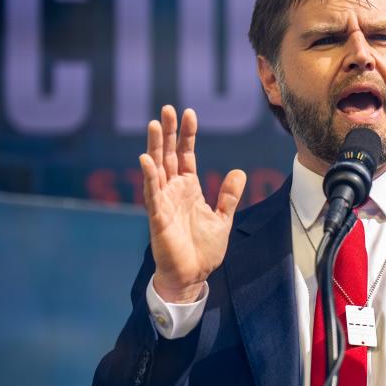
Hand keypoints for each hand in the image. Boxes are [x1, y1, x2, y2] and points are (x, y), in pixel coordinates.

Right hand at [140, 105, 246, 302]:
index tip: (189, 113)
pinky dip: (149, 176)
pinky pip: (152, 194)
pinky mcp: (158, 217)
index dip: (187, 135)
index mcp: (189, 189)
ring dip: (155, 147)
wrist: (192, 276)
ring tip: (155, 124)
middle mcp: (173, 191)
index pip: (186, 155)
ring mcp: (164, 202)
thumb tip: (239, 172)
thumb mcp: (223, 219)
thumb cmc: (203, 251)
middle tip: (167, 109)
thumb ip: (229, 196)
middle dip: (168, 132)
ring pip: (157, 169)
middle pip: (169, 155)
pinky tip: (146, 159)